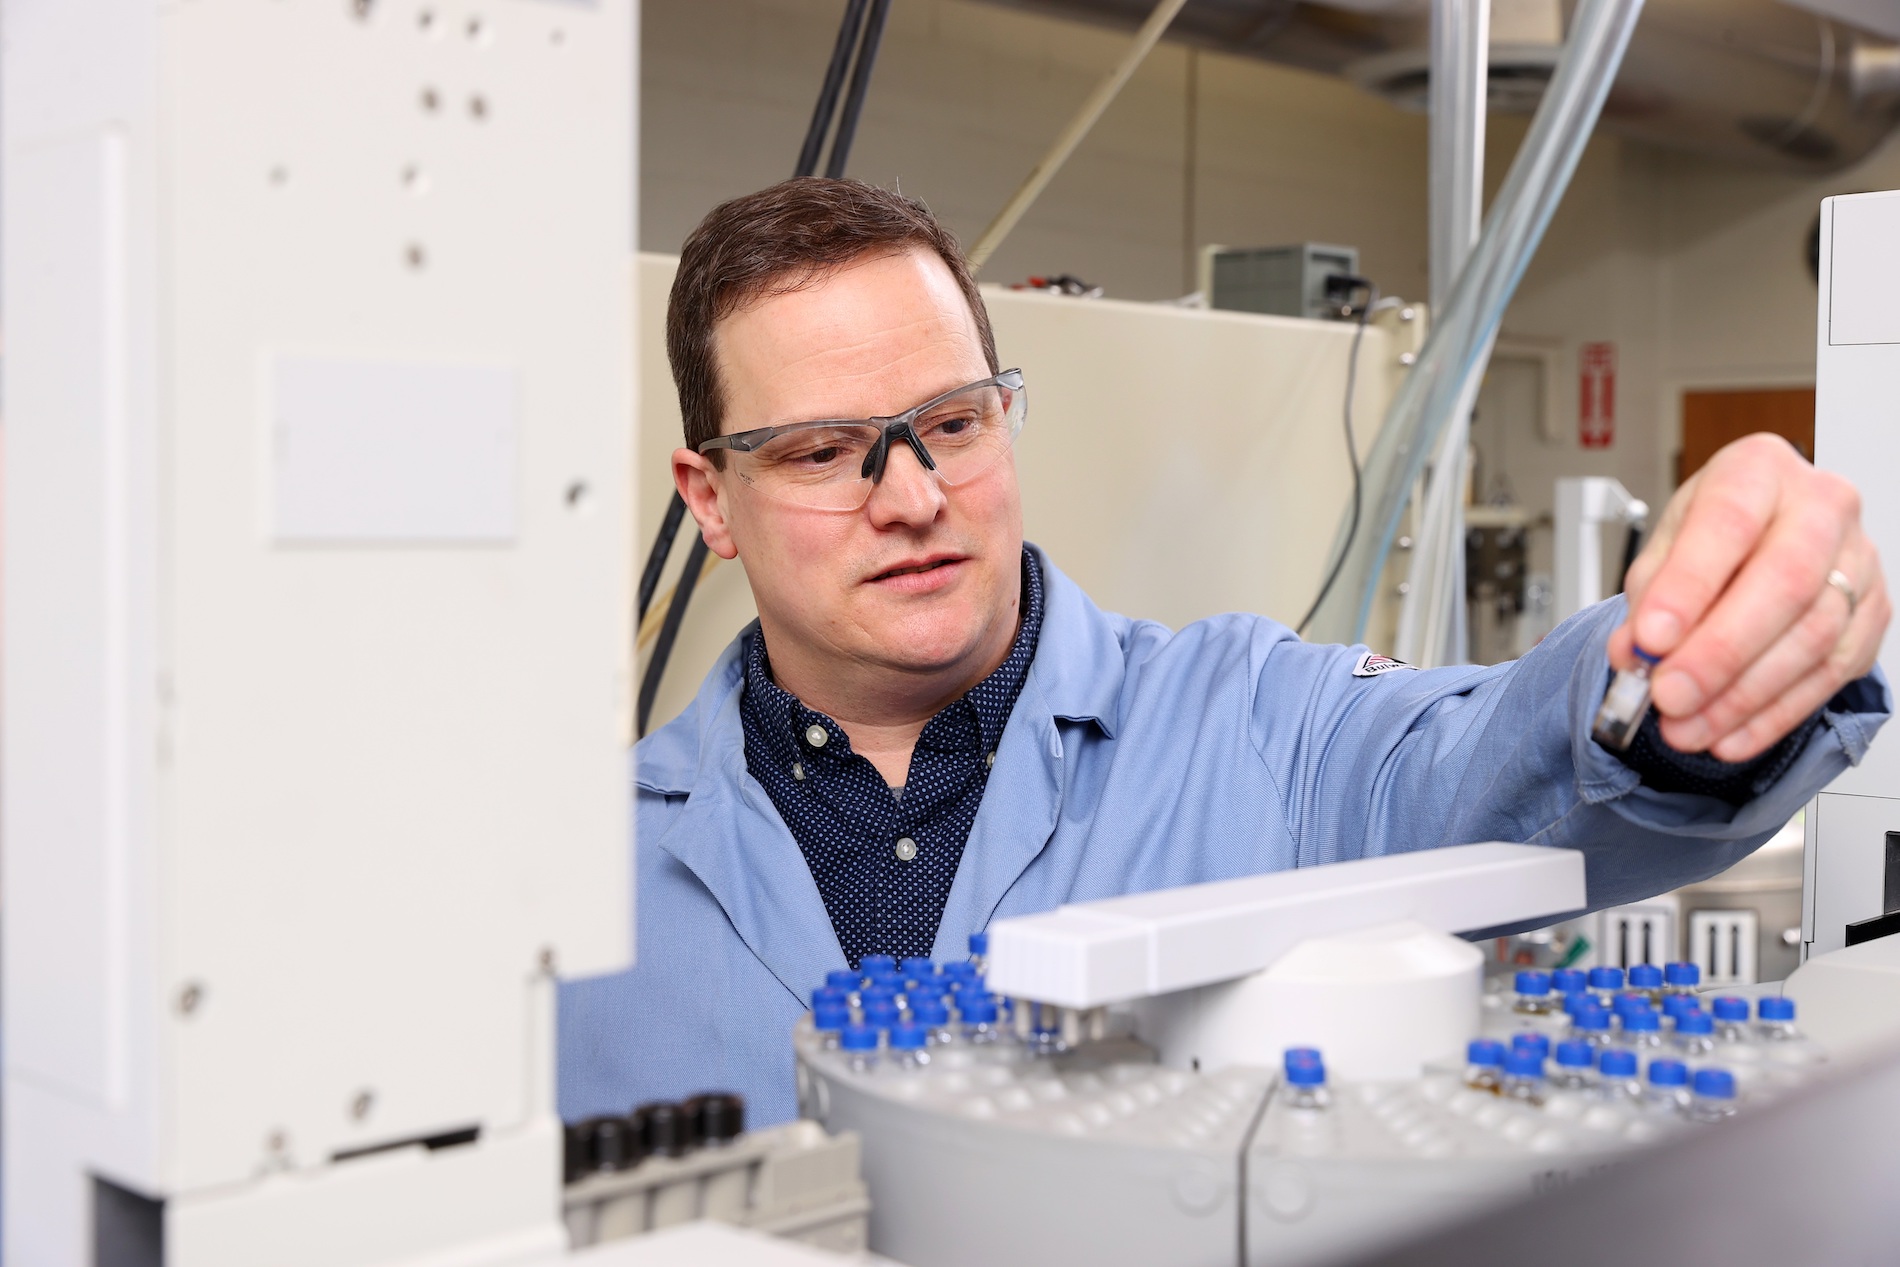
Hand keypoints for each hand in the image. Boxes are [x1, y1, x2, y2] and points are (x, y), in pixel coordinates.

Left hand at [1609, 433, 1888, 761]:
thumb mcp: (1663, 548)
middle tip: (1668, 696)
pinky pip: (1831, 673)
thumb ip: (1645, 599)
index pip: (1728, 524)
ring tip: (1686, 727)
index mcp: (1759, 470)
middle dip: (1719, 653)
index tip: (1650, 639)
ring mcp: (1859, 559)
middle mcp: (1821, 505)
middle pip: (1784, 584)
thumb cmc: (1713, 534)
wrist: (1762, 534)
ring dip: (1741, 696)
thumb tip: (1634, 653)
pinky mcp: (1873, 613)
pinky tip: (1730, 736)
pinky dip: (1774, 715)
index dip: (1689, 586)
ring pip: (1812, 637)